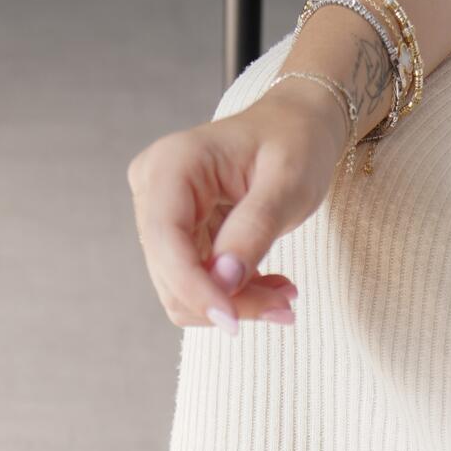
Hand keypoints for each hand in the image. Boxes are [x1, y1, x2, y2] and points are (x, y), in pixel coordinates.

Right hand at [126, 81, 348, 329]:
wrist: (295, 128)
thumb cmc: (295, 143)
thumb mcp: (287, 184)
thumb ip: (254, 231)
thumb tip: (224, 281)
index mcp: (173, 163)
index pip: (166, 240)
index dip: (195, 288)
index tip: (234, 322)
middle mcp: (154, 188)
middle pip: (172, 273)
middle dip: (228, 300)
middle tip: (285, 306)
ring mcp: (160, 215)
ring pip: (182, 291)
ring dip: (236, 303)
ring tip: (284, 294)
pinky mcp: (177, 237)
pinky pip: (197, 286)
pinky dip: (235, 297)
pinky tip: (271, 286)